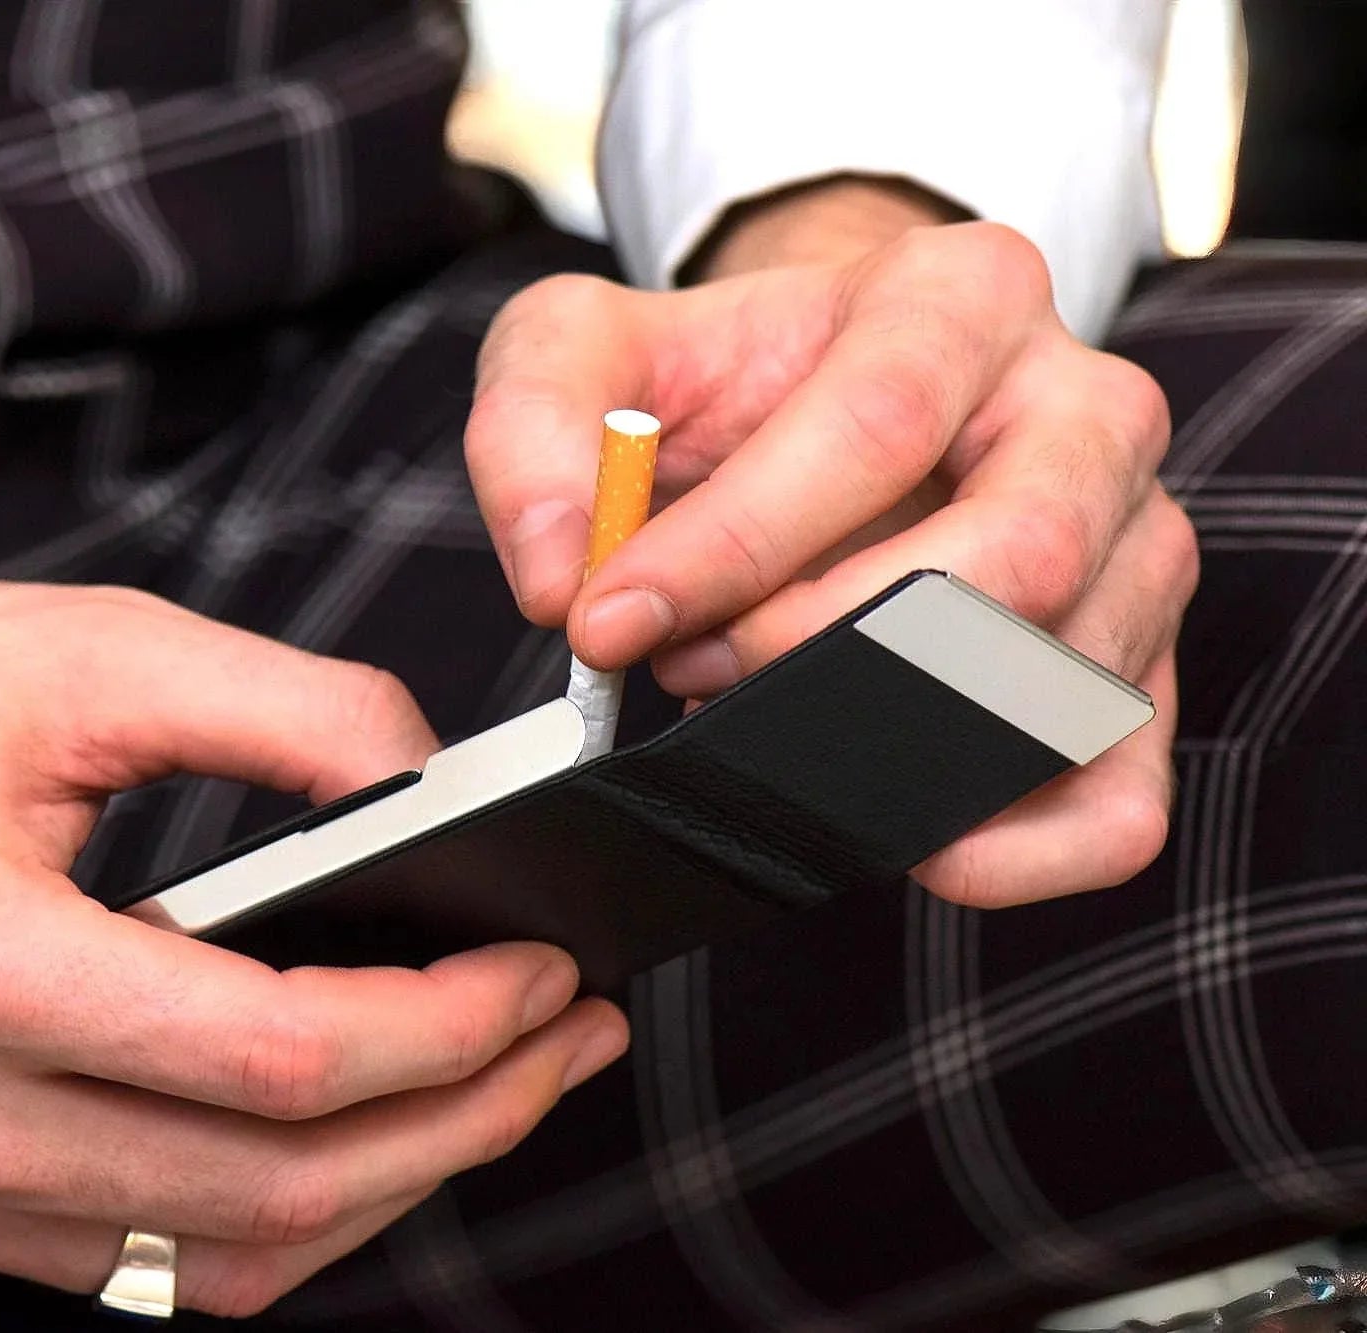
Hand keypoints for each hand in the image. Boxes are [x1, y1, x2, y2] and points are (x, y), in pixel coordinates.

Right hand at [0, 425, 626, 1317]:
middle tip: (560, 1037)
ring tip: (490, 1086)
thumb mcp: (82, 646)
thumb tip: (432, 781)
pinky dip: (273, 1210)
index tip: (542, 968)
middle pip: (274, 1192)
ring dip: (383, 1186)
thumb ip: (283, 709)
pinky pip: (144, 1262)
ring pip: (224, 1259)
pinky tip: (350, 1128)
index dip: (449, 1028)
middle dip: (460, 1122)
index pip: (278, 1063)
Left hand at [467, 190, 1197, 906]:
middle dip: (813, 645)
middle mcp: (1086, 411)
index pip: (876, 426)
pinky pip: (1120, 799)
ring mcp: (1135, 546)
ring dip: (888, 741)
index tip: (610, 620)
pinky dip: (1014, 848)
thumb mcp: (585, 350)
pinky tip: (902, 844)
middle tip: (686, 668)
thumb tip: (555, 575)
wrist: (810, 405)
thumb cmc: (713, 384)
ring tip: (752, 716)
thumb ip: (534, 427)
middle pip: (1010, 555)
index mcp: (965, 296)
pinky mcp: (1133, 673)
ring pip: (1060, 681)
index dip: (734, 544)